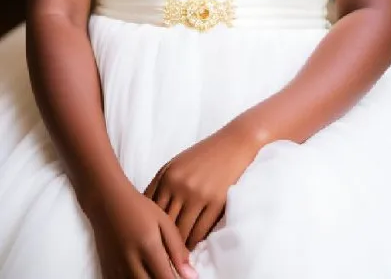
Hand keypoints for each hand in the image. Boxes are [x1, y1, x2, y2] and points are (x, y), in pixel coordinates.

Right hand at [87, 176, 197, 278]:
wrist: (107, 201)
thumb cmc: (139, 208)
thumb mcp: (163, 221)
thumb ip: (177, 249)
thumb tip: (192, 275)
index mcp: (148, 246)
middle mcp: (131, 260)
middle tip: (169, 274)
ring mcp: (117, 267)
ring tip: (156, 271)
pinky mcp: (107, 270)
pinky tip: (142, 273)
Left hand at [144, 122, 257, 250]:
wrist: (233, 143)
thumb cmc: (203, 155)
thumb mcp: (176, 164)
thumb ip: (160, 184)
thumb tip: (147, 210)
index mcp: (167, 175)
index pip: (150, 209)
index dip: (147, 226)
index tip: (146, 237)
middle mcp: (180, 185)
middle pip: (164, 223)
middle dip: (160, 239)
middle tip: (158, 252)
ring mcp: (198, 194)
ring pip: (181, 231)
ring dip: (177, 247)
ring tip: (174, 256)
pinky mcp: (216, 202)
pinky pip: (199, 231)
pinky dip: (193, 243)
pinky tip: (190, 248)